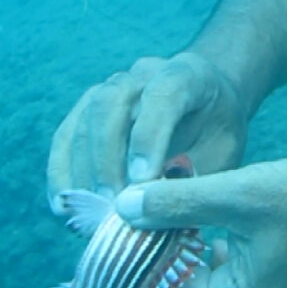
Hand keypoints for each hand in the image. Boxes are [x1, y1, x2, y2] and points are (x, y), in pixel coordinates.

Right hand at [46, 52, 248, 209]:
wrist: (208, 101)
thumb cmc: (218, 129)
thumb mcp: (225, 150)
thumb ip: (196, 174)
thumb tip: (156, 211)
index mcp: (188, 75)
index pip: (163, 94)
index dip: (149, 136)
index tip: (142, 180)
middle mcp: (144, 73)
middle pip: (112, 102)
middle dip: (108, 158)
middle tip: (113, 205)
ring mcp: (112, 86)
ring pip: (85, 118)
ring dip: (83, 170)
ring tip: (90, 214)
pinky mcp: (89, 108)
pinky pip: (66, 135)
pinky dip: (62, 172)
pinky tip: (64, 206)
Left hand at [114, 156, 286, 287]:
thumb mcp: (239, 192)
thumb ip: (178, 202)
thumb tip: (123, 207)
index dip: (146, 256)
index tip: (135, 219)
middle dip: (164, 265)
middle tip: (156, 221)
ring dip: (188, 259)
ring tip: (182, 216)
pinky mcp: (280, 285)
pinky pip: (230, 282)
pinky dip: (213, 257)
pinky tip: (216, 220)